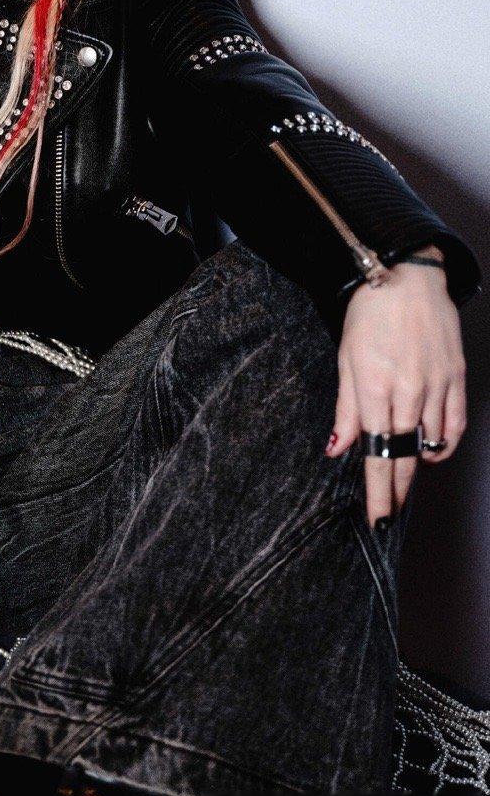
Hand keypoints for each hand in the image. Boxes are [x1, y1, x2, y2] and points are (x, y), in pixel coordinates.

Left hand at [326, 245, 465, 525]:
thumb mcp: (346, 359)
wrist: (407, 276)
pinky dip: (443, 444)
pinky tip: (430, 451)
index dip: (380, 493)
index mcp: (375, 388)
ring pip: (431, 444)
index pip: (379, 455)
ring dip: (417, 469)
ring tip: (404, 483)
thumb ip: (345, 408)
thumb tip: (338, 449)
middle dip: (396, 492)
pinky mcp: (456, 377)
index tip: (378, 519)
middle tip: (389, 515)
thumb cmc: (369, 314)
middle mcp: (409, 392)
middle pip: (406, 457)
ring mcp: (437, 386)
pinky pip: (455, 424)